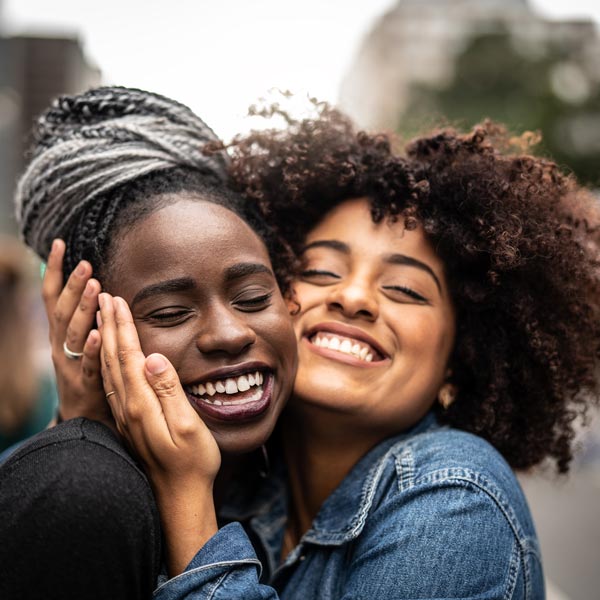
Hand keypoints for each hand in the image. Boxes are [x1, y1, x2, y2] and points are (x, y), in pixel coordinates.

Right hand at [43, 239, 110, 424]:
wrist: (82, 419)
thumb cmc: (85, 373)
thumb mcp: (78, 343)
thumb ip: (83, 317)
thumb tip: (93, 285)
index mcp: (59, 334)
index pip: (52, 297)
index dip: (54, 271)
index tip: (59, 244)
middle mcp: (60, 346)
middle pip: (62, 312)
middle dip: (72, 286)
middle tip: (86, 264)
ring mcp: (70, 365)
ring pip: (74, 334)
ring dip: (83, 309)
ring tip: (94, 286)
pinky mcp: (85, 384)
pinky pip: (88, 364)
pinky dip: (92, 348)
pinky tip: (100, 333)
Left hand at [98, 293, 219, 573]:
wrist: (179, 498)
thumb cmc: (192, 462)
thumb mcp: (188, 426)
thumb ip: (170, 391)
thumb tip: (153, 357)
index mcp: (142, 404)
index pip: (129, 355)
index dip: (123, 326)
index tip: (118, 299)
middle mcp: (128, 408)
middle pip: (114, 358)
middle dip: (109, 325)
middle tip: (104, 297)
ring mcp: (125, 417)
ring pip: (109, 370)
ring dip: (105, 340)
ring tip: (102, 318)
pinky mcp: (128, 423)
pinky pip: (112, 384)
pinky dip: (107, 362)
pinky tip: (109, 356)